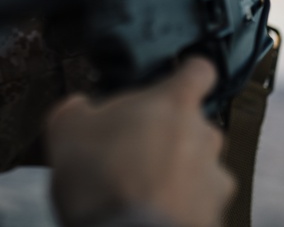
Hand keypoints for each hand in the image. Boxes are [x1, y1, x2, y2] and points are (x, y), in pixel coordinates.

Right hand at [46, 58, 234, 226]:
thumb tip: (83, 106)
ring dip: (182, 173)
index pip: (200, 71)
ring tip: (146, 191)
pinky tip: (155, 215)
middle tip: (138, 153)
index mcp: (173, 104)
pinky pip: (201, 204)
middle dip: (174, 134)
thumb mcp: (66, 130)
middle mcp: (204, 135)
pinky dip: (184, 208)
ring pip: (202, 165)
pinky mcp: (217, 217)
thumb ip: (79, 109)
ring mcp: (216, 178)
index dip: (188, 76)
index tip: (173, 86)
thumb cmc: (98, 176)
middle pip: (197, 124)